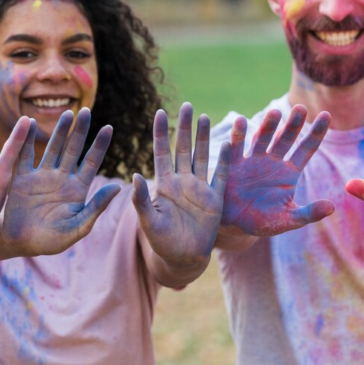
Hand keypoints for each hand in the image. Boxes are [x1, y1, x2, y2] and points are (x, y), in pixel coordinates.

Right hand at [1, 108, 119, 255]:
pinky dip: (27, 139)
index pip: (91, 162)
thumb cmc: (51, 241)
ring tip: (67, 113)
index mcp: (77, 190)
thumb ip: (96, 207)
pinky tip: (30, 122)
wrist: (20, 243)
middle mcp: (61, 179)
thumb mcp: (78, 227)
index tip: (109, 128)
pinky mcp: (22, 178)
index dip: (100, 145)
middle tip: (87, 111)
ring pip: (53, 148)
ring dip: (60, 131)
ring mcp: (42, 176)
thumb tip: (117, 187)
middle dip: (80, 131)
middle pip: (73, 150)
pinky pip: (25, 155)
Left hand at [133, 103, 229, 265]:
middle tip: (186, 106)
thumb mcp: (148, 221)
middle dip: (184, 128)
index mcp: (164, 185)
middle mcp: (182, 182)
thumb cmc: (161, 242)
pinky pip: (221, 176)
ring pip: (202, 157)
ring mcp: (199, 189)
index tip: (160, 113)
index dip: (161, 134)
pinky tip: (230, 142)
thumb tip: (133, 176)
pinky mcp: (215, 199)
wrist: (183, 258)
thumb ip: (142, 200)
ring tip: (204, 117)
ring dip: (204, 138)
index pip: (161, 153)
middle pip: (183, 149)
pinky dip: (225, 160)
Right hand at [221, 105, 333, 237]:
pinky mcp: (233, 163)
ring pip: (262, 138)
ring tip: (274, 113)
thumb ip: (308, 213)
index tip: (326, 115)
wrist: (233, 225)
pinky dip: (238, 134)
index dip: (316, 133)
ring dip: (268, 125)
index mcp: (289, 172)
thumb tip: (332, 208)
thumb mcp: (287, 220)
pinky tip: (241, 121)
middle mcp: (273, 161)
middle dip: (293, 124)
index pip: (306, 149)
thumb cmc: (262, 222)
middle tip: (300, 108)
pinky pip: (236, 147)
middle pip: (286, 138)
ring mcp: (253, 160)